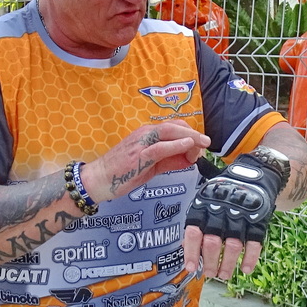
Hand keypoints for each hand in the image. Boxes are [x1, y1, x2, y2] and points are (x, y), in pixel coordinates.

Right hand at [84, 121, 210, 205]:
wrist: (99, 179)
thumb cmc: (123, 172)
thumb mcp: (151, 166)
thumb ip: (170, 160)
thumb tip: (189, 159)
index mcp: (147, 134)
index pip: (174, 127)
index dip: (190, 134)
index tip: (201, 144)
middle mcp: (145, 134)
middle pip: (174, 126)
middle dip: (194, 133)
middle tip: (207, 142)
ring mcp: (141, 143)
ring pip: (169, 132)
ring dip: (189, 137)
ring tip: (202, 144)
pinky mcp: (138, 155)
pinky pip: (159, 147)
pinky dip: (175, 146)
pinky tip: (187, 147)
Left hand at [184, 155, 286, 281]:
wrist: (255, 173)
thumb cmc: (223, 191)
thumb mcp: (205, 197)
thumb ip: (196, 220)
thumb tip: (185, 247)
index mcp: (204, 205)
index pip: (193, 231)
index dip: (191, 252)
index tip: (191, 268)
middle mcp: (221, 211)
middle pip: (212, 242)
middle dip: (209, 262)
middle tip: (210, 273)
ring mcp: (241, 216)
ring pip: (233, 245)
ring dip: (227, 264)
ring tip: (224, 274)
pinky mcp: (258, 220)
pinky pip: (255, 242)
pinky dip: (251, 258)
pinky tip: (245, 269)